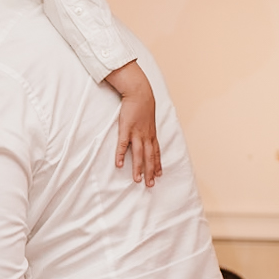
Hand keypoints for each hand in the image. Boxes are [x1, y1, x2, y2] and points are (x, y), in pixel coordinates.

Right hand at [106, 60, 161, 186]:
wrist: (139, 93)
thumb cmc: (143, 105)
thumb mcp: (149, 118)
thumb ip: (148, 127)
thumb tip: (147, 132)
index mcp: (151, 134)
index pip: (156, 152)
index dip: (158, 164)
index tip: (159, 175)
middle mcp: (146, 136)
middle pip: (149, 157)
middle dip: (150, 171)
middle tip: (150, 185)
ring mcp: (136, 133)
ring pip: (138, 154)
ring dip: (138, 168)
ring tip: (137, 180)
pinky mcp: (126, 128)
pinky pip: (123, 145)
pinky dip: (120, 155)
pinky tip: (119, 165)